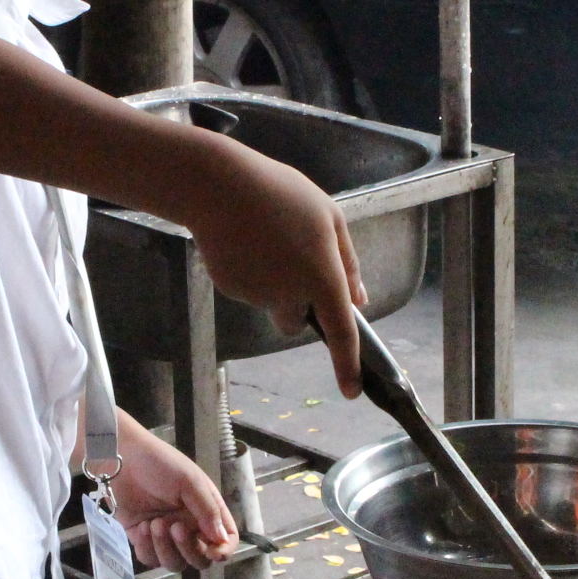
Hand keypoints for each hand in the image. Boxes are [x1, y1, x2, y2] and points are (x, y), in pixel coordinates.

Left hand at [107, 419, 236, 570]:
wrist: (119, 459)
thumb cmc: (158, 463)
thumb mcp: (189, 481)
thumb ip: (208, 510)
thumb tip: (221, 539)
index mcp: (206, 510)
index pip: (225, 539)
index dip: (223, 550)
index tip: (212, 552)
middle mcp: (189, 525)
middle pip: (200, 558)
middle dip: (188, 549)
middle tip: (175, 527)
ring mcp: (166, 534)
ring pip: (175, 563)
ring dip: (165, 548)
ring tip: (154, 523)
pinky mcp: (142, 539)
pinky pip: (151, 559)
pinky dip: (147, 548)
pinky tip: (141, 526)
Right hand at [179, 140, 367, 397]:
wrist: (218, 187)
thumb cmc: (281, 194)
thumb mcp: (329, 216)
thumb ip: (348, 262)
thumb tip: (359, 300)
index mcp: (322, 277)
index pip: (340, 333)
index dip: (348, 366)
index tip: (351, 391)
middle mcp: (290, 293)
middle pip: (296, 320)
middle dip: (297, 305)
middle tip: (291, 261)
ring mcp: (257, 294)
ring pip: (271, 301)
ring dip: (273, 282)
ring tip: (264, 237)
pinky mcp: (231, 288)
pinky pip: (248, 289)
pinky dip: (249, 272)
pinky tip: (244, 241)